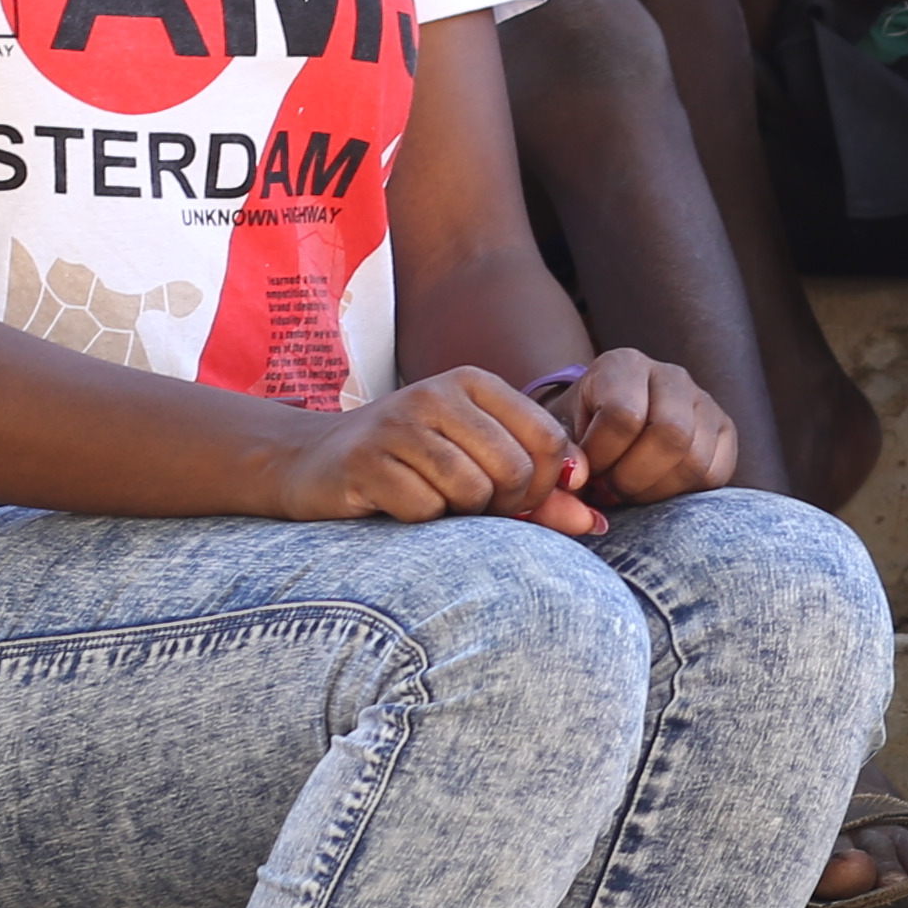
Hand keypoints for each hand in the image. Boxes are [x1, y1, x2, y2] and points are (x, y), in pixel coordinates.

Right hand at [266, 367, 600, 533]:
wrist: (312, 462)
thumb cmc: (412, 465)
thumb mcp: (478, 465)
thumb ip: (540, 493)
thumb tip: (596, 523)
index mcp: (475, 383)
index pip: (549, 440)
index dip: (550, 486)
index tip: (524, 501)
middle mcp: (437, 393)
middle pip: (516, 470)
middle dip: (507, 506)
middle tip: (477, 509)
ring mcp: (398, 424)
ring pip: (472, 491)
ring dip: (462, 515)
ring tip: (438, 503)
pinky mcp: (365, 460)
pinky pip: (425, 509)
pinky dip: (422, 521)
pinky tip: (400, 505)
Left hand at [540, 348, 739, 510]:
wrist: (603, 424)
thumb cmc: (579, 432)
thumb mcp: (561, 435)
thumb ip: (564, 456)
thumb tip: (579, 479)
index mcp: (624, 364)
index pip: (624, 415)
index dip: (602, 456)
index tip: (585, 471)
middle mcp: (671, 375)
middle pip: (671, 435)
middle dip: (633, 477)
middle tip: (609, 490)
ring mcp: (704, 401)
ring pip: (695, 460)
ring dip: (656, 491)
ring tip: (630, 491)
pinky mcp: (725, 431)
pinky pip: (715, 474)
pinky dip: (683, 494)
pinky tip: (655, 489)